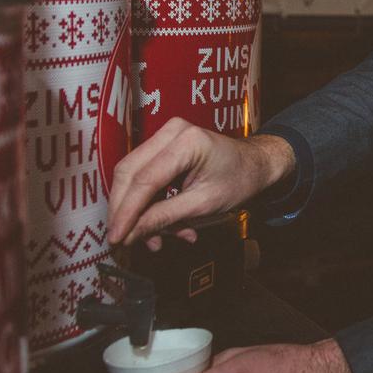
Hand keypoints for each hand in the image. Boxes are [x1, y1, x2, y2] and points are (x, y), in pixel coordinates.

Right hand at [106, 118, 293, 249]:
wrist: (256, 165)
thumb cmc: (239, 180)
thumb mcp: (204, 205)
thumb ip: (164, 217)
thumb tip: (129, 234)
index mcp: (187, 141)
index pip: (144, 180)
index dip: (126, 212)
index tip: (115, 238)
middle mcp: (172, 131)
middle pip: (129, 173)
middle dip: (125, 211)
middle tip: (124, 241)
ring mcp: (166, 135)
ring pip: (133, 176)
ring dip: (140, 211)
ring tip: (158, 239)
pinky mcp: (163, 146)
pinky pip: (144, 176)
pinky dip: (150, 204)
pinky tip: (165, 227)